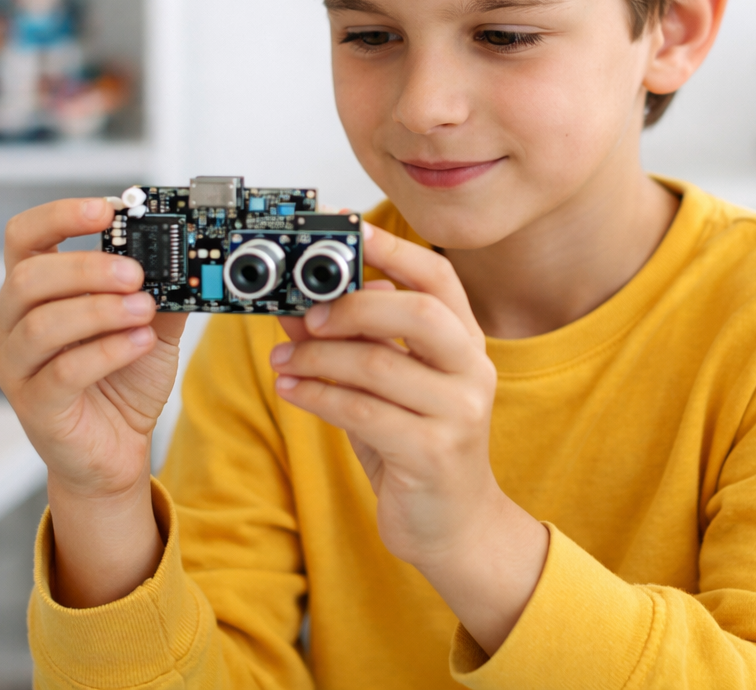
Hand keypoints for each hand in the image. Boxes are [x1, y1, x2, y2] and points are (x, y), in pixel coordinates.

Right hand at [0, 197, 187, 605]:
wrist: (117, 449)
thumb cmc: (122, 381)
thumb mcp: (150, 324)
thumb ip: (162, 288)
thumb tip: (188, 250)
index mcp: (34, 292)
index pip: (24, 237)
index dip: (60, 216)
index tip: (108, 209)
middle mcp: (12, 324)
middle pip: (28, 277)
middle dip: (86, 269)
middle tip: (136, 272)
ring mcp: (17, 367)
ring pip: (41, 324)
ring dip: (99, 310)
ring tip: (144, 309)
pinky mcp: (35, 406)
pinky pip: (62, 372)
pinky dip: (106, 351)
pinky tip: (140, 343)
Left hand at [273, 223, 547, 652]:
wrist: (455, 526)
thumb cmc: (419, 448)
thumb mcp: (383, 388)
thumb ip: (349, 345)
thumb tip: (295, 306)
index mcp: (465, 342)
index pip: (438, 277)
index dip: (393, 249)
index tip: (348, 228)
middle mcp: (472, 370)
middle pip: (417, 312)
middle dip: (353, 305)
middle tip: (307, 313)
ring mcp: (458, 412)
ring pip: (379, 365)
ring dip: (318, 359)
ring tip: (283, 360)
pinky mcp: (434, 453)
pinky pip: (363, 412)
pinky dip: (318, 396)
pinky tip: (293, 391)